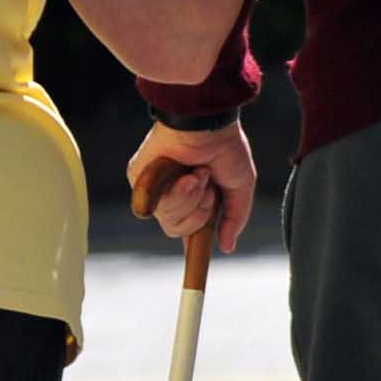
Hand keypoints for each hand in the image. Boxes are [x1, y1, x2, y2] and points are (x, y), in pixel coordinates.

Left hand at [128, 119, 257, 252]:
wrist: (208, 124)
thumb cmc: (225, 147)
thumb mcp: (240, 186)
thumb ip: (234, 218)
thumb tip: (227, 247)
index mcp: (192, 195)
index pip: (186, 227)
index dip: (192, 239)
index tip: (198, 255)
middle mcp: (172, 194)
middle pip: (178, 229)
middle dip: (200, 212)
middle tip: (207, 187)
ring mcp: (155, 188)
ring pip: (169, 221)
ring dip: (191, 199)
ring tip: (198, 175)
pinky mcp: (140, 180)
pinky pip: (159, 207)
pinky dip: (179, 193)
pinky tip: (186, 174)